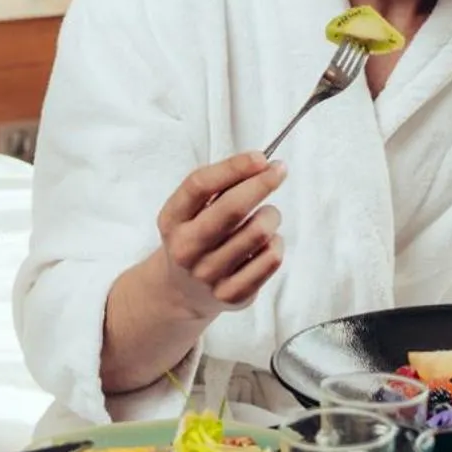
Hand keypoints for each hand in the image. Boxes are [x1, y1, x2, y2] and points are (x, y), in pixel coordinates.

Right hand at [155, 152, 286, 317]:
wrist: (182, 290)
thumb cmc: (196, 236)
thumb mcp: (192, 209)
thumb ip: (221, 185)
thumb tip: (261, 164)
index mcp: (172, 220)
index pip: (200, 185)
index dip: (234, 167)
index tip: (261, 157)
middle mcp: (186, 248)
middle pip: (232, 208)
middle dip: (262, 184)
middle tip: (279, 171)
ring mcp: (209, 274)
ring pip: (258, 232)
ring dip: (271, 215)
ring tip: (266, 216)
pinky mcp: (232, 294)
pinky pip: (271, 259)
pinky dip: (276, 243)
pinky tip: (266, 243)